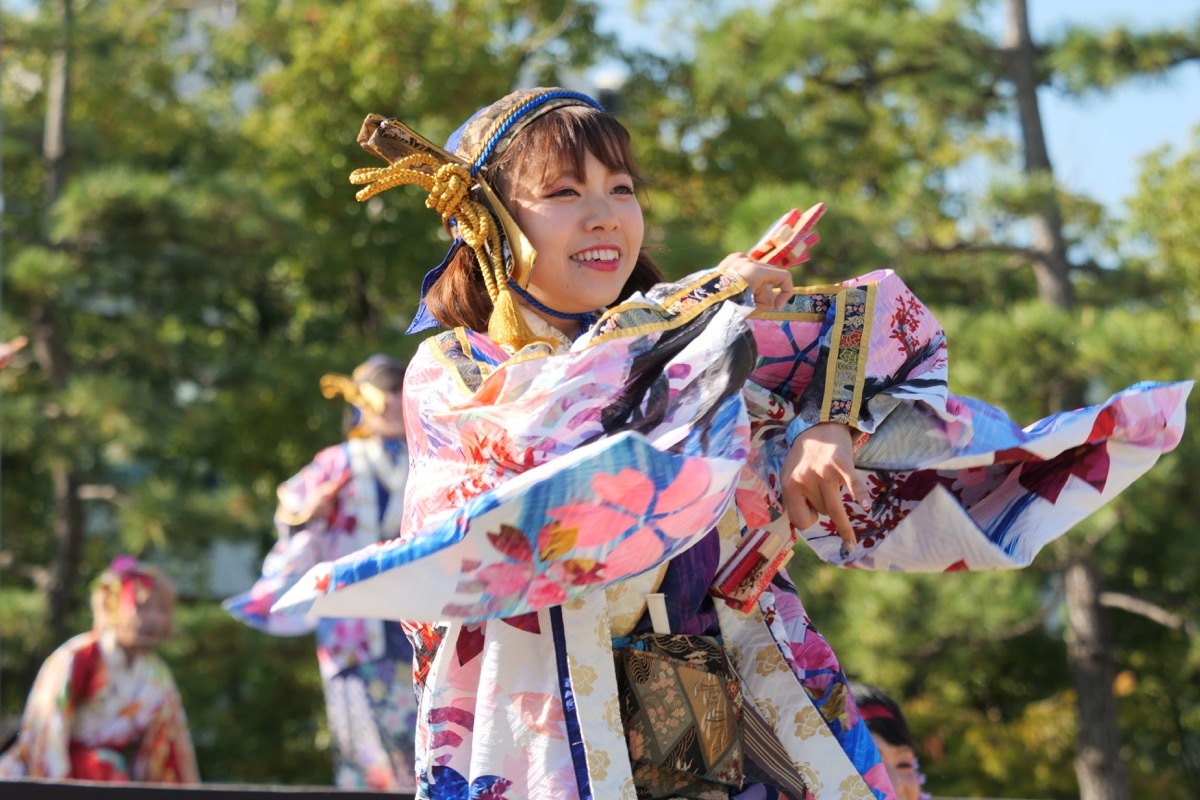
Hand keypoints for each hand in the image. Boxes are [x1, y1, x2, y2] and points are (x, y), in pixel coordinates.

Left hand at [718, 253, 793, 310]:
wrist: (700, 304)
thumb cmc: (726, 307)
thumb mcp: (753, 307)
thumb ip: (766, 300)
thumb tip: (768, 296)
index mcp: (755, 270)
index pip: (784, 277)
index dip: (786, 293)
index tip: (777, 307)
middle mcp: (747, 260)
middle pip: (770, 277)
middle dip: (764, 293)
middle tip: (751, 307)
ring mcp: (737, 258)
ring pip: (758, 274)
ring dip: (754, 287)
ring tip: (738, 299)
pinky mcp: (729, 259)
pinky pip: (746, 270)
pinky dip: (745, 281)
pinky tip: (733, 290)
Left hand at [780, 422, 868, 553]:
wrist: (819, 427)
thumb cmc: (804, 457)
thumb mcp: (788, 476)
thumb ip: (792, 498)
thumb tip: (802, 524)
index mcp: (790, 485)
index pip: (800, 521)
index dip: (808, 519)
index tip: (811, 508)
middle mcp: (805, 480)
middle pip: (822, 513)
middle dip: (824, 506)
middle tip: (822, 489)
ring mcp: (825, 473)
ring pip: (835, 509)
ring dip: (839, 514)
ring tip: (847, 534)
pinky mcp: (843, 466)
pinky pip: (853, 485)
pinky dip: (860, 495)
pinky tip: (866, 504)